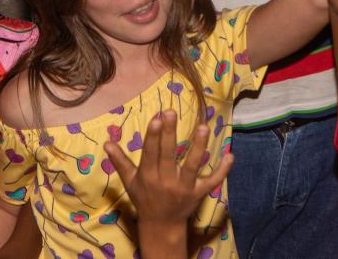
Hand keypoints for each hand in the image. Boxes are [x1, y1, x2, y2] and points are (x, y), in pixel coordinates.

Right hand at [102, 111, 231, 226]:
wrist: (161, 225)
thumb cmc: (144, 198)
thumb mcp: (129, 181)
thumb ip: (120, 161)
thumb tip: (106, 142)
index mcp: (148, 176)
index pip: (150, 153)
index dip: (153, 136)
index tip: (156, 118)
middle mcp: (166, 181)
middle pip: (168, 155)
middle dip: (169, 134)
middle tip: (171, 112)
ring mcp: (184, 188)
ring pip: (192, 166)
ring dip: (198, 147)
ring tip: (203, 127)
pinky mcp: (199, 193)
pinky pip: (212, 181)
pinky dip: (222, 170)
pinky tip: (230, 155)